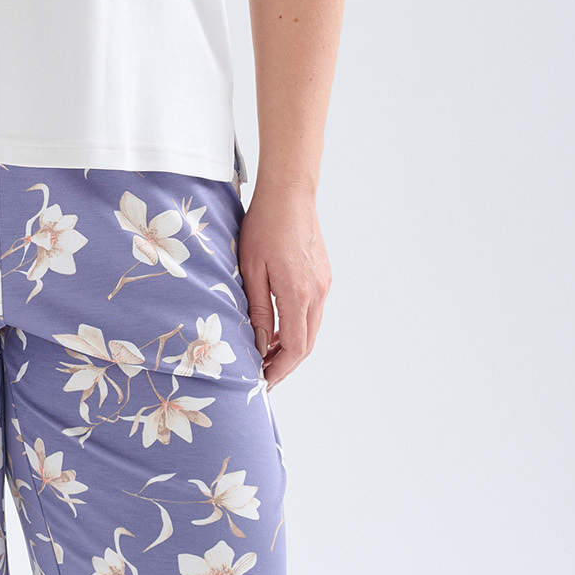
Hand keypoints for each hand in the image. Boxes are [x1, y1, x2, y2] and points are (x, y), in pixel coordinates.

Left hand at [238, 179, 331, 389]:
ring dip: (290, 346)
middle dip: (284, 364)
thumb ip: (257, 310)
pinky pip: (313, 312)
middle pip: (306, 344)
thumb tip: (260, 346)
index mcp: (298, 294)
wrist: (290, 193)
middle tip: (262, 375)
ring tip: (265, 355)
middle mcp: (317, 293)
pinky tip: (277, 327)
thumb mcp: (250, 269)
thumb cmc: (263, 226)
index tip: (261, 381)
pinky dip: (297, 327)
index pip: (295, 348)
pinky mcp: (324, 275)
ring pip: (311, 329)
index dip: (279, 370)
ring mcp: (324, 284)